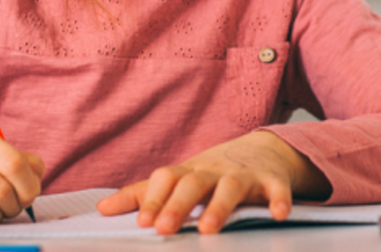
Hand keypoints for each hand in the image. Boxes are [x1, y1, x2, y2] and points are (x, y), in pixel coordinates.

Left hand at [97, 131, 330, 234]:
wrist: (262, 150)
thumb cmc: (211, 172)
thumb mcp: (177, 180)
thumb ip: (141, 195)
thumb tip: (101, 210)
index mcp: (187, 172)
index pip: (165, 179)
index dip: (152, 199)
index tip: (142, 223)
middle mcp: (212, 170)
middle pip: (192, 183)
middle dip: (177, 205)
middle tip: (163, 229)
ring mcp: (243, 174)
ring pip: (230, 187)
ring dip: (219, 207)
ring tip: (208, 230)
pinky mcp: (271, 180)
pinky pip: (276, 189)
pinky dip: (278, 200)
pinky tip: (278, 215)